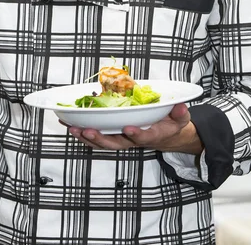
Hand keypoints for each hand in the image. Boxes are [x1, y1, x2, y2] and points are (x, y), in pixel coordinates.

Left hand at [66, 103, 202, 153]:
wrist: (166, 136)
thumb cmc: (171, 124)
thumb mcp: (180, 118)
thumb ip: (180, 113)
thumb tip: (180, 107)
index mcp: (151, 135)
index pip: (143, 137)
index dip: (136, 134)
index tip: (128, 128)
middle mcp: (134, 141)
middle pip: (116, 144)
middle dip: (101, 138)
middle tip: (88, 130)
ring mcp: (123, 140)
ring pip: (103, 143)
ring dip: (87, 137)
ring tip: (72, 128)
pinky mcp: (114, 137)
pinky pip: (97, 138)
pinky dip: (83, 134)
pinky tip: (70, 125)